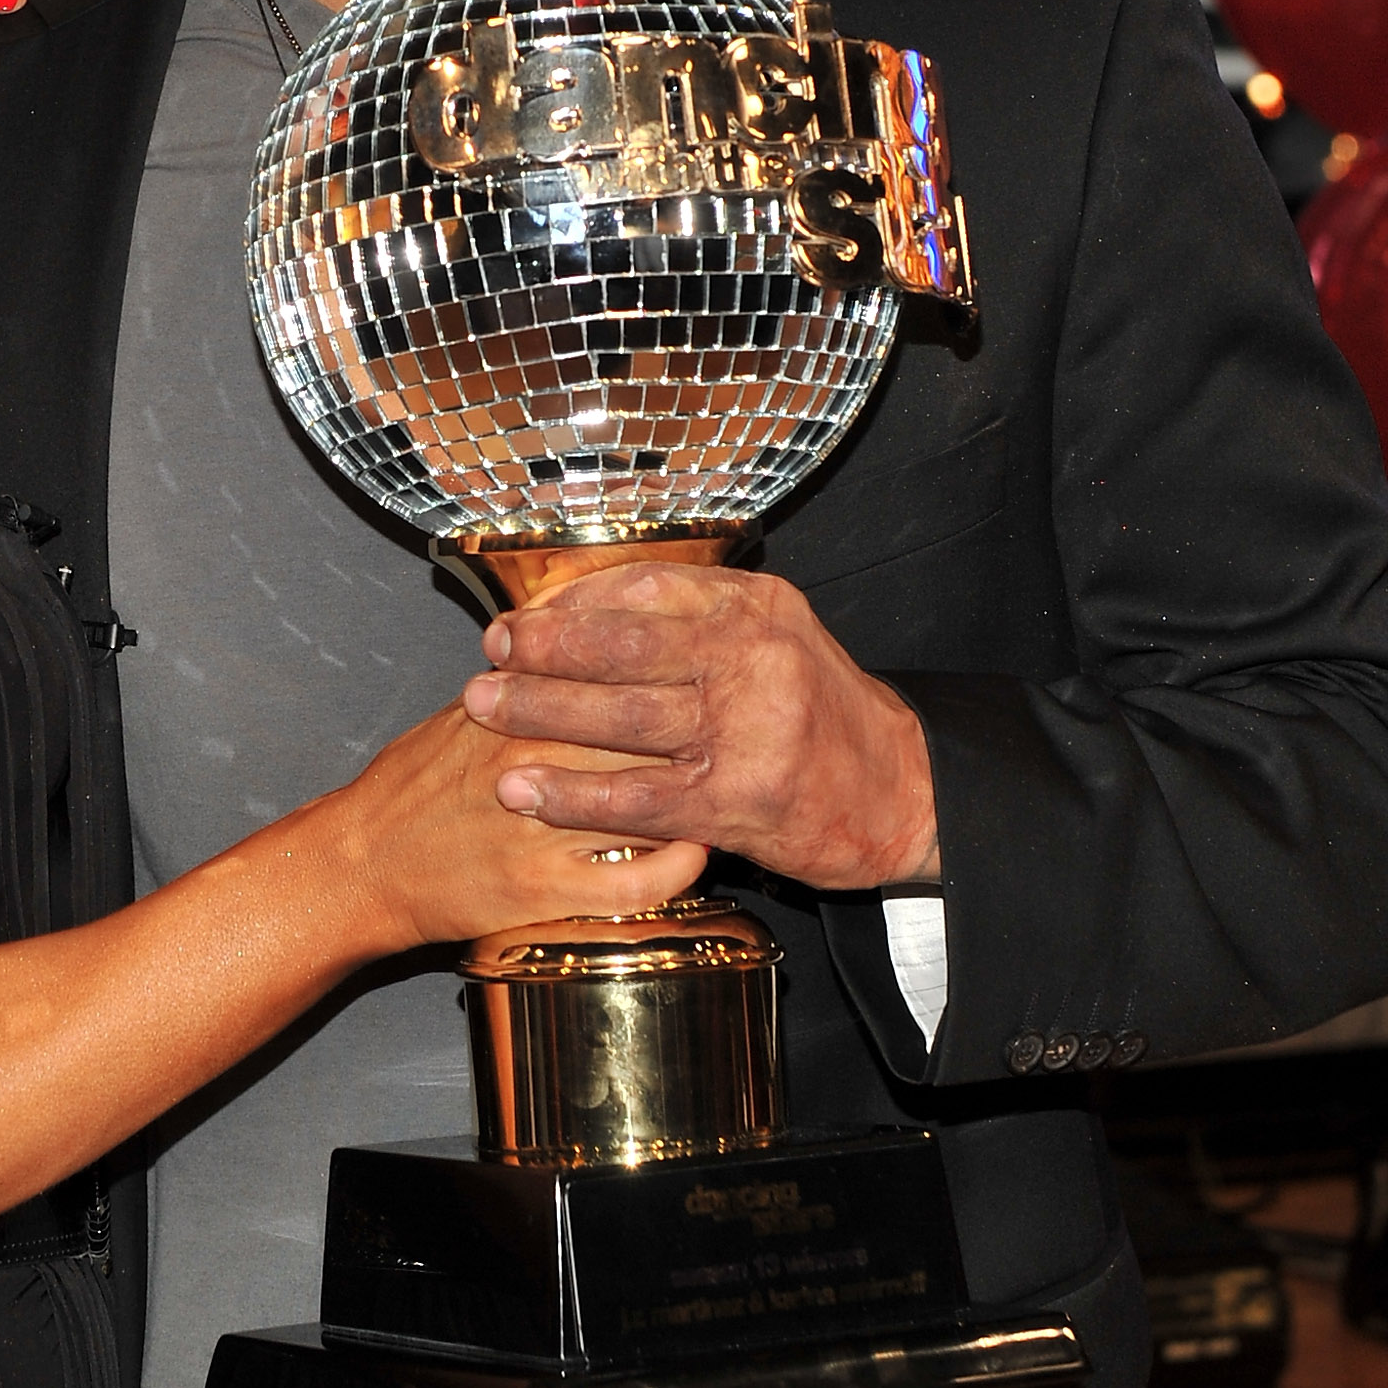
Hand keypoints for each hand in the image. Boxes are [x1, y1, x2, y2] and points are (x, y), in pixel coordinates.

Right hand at [322, 704, 709, 949]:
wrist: (367, 863)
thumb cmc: (413, 787)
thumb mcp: (466, 711)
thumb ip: (531, 678)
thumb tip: (587, 639)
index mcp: (517, 713)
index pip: (617, 676)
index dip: (672, 671)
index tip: (707, 671)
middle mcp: (535, 765)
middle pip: (648, 733)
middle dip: (700, 728)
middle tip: (739, 726)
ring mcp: (545, 832)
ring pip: (653, 804)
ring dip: (698, 796)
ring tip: (727, 787)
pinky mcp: (549, 893)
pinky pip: (639, 881)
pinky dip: (681, 867)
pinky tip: (698, 852)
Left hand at [457, 562, 939, 887]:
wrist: (903, 793)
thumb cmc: (823, 716)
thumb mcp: (775, 637)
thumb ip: (697, 618)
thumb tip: (590, 606)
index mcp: (754, 606)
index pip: (642, 588)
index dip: (569, 602)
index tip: (524, 617)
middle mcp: (751, 656)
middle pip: (620, 644)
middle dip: (541, 648)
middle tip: (489, 654)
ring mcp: (746, 729)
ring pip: (619, 715)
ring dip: (539, 711)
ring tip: (483, 708)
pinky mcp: (738, 799)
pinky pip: (635, 795)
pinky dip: (571, 793)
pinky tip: (524, 789)